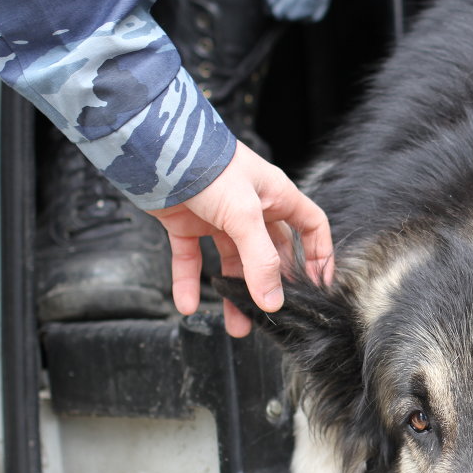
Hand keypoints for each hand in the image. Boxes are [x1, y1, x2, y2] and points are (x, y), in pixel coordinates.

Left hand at [148, 140, 334, 336]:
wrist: (153, 148)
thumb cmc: (207, 164)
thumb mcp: (244, 215)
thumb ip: (260, 260)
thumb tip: (273, 301)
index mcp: (275, 197)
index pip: (310, 227)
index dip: (319, 255)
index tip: (319, 285)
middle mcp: (251, 208)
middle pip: (270, 253)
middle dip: (270, 285)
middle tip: (271, 314)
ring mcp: (219, 217)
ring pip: (232, 262)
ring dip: (232, 293)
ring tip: (235, 324)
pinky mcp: (187, 223)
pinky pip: (192, 259)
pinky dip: (190, 282)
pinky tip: (188, 304)